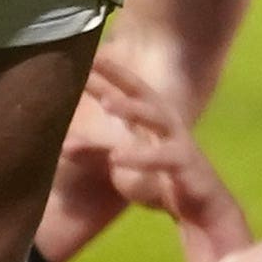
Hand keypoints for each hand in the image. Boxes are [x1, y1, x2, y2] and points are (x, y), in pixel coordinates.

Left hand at [64, 48, 190, 171]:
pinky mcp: (185, 163)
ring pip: (154, 117)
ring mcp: (176, 140)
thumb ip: (94, 153)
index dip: (103, 72)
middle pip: (139, 91)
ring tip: (106, 103)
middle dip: (117, 75)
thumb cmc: (158, 180)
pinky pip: (162, 157)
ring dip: (131, 108)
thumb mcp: (120, 164)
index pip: (123, 89)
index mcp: (148, 118)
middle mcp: (164, 121)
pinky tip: (117, 157)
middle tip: (92, 60)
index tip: (80, 52)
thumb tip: (61, 144)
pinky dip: (141, 156)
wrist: (200, 209)